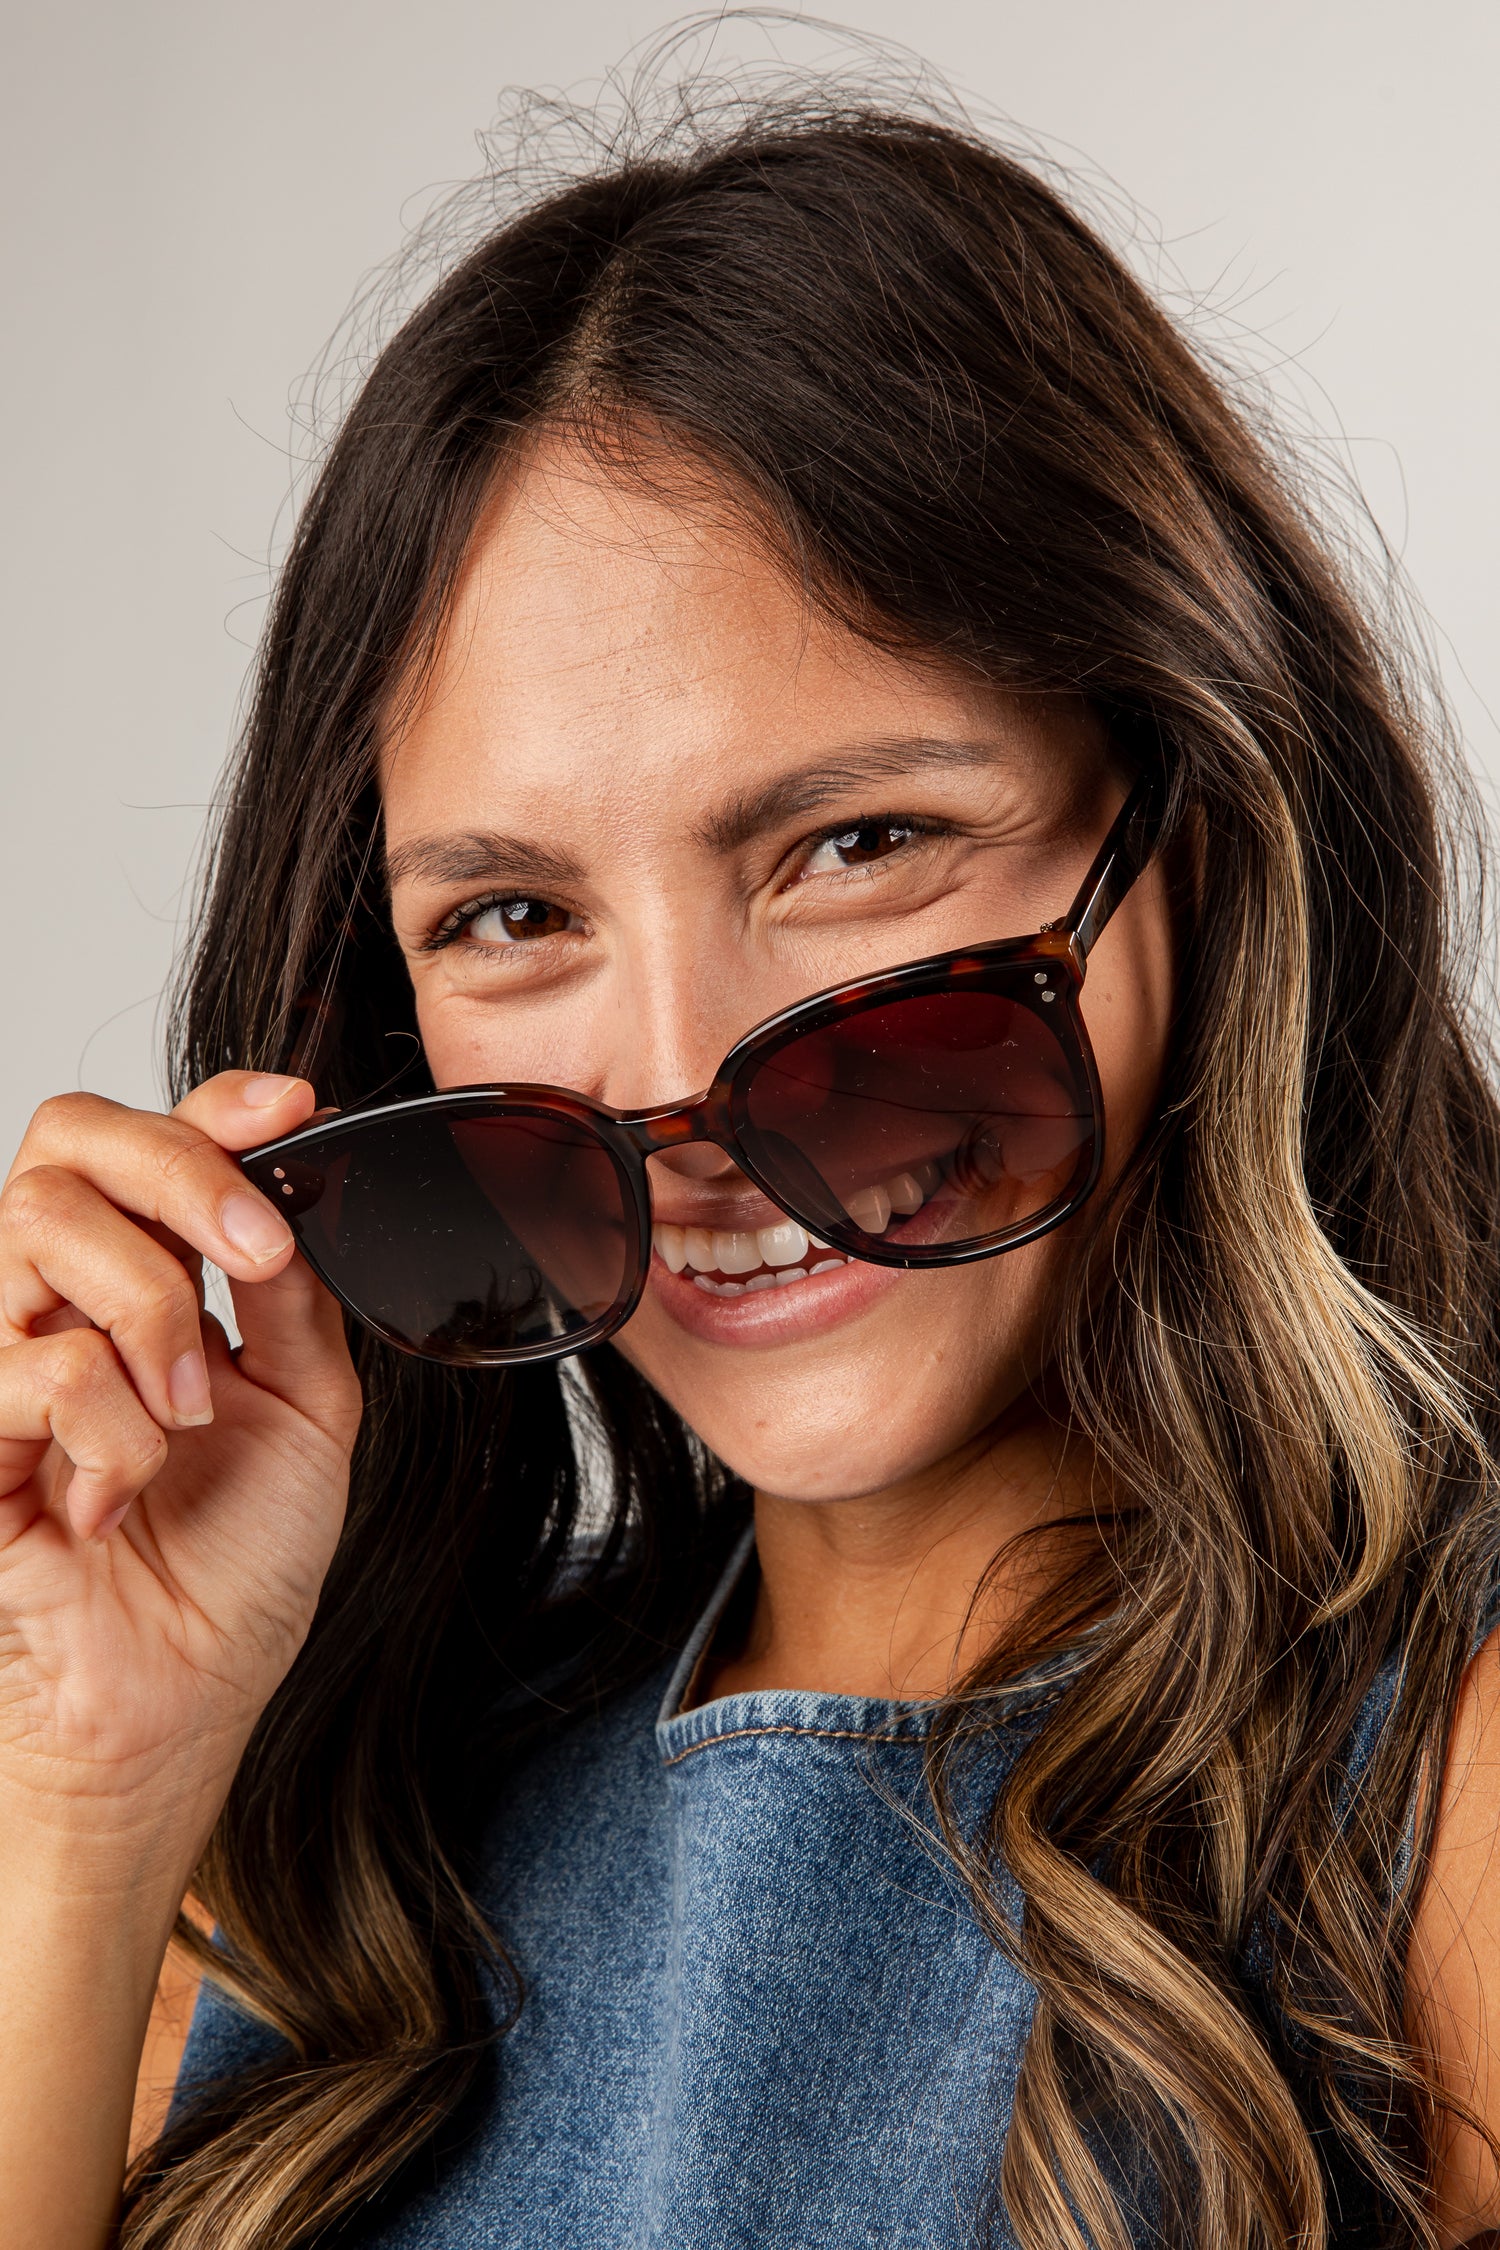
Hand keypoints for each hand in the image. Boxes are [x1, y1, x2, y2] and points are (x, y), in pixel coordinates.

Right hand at [0, 1074, 361, 1833]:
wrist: (183, 1703)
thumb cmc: (234, 1570)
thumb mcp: (307, 1411)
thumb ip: (297, 1298)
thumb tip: (303, 1187)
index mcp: (147, 1282)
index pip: (146, 1141)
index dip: (214, 1104)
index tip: (294, 1107)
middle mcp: (62, 1301)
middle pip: (69, 1141)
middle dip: (182, 1175)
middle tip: (257, 1257)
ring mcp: (2, 1357)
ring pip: (39, 1223)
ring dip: (153, 1311)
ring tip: (188, 1416)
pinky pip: (34, 1364)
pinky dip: (110, 1431)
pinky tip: (120, 1497)